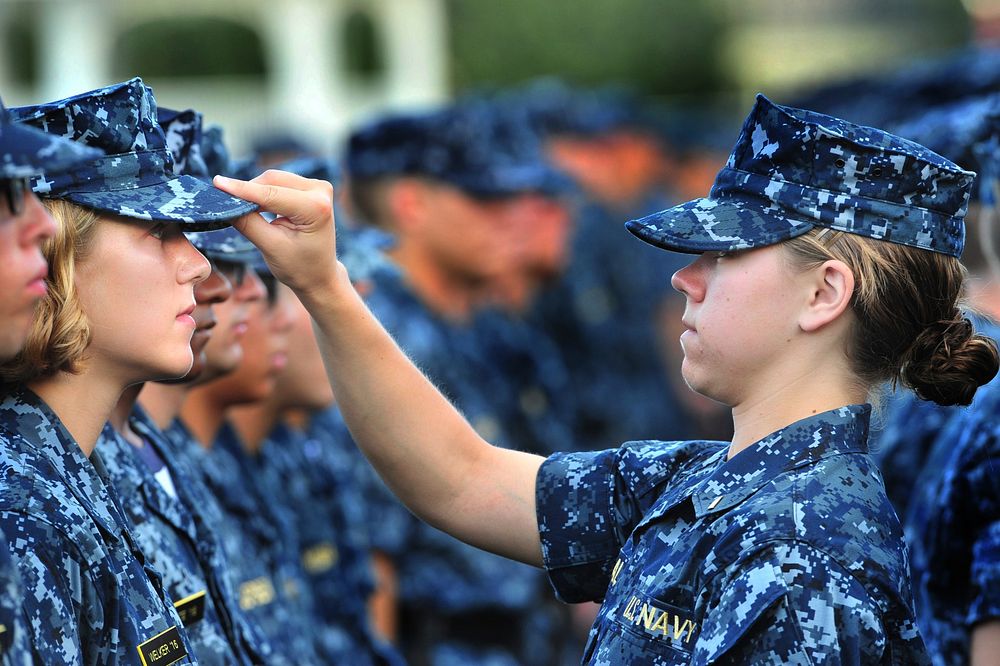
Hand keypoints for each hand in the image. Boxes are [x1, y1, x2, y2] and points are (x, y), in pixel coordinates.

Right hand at [213, 170, 338, 294]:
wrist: (319, 275)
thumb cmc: (299, 267)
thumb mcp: (270, 247)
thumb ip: (247, 223)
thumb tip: (224, 202)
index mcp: (316, 208)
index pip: (271, 194)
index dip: (242, 189)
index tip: (216, 183)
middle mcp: (321, 191)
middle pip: (272, 181)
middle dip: (248, 192)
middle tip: (227, 206)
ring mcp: (318, 187)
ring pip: (274, 180)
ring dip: (255, 193)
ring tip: (247, 213)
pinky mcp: (311, 188)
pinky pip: (279, 183)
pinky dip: (264, 193)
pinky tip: (258, 208)